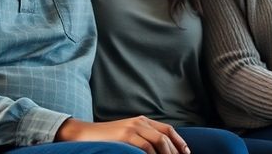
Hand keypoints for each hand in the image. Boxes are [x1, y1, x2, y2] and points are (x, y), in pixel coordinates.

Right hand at [55, 116, 188, 153]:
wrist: (84, 134)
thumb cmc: (106, 139)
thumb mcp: (127, 135)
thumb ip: (142, 138)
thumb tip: (158, 151)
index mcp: (142, 121)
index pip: (168, 129)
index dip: (179, 142)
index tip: (186, 153)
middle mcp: (140, 122)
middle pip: (166, 136)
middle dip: (176, 151)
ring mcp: (133, 127)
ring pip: (159, 141)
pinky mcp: (125, 135)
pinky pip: (145, 146)